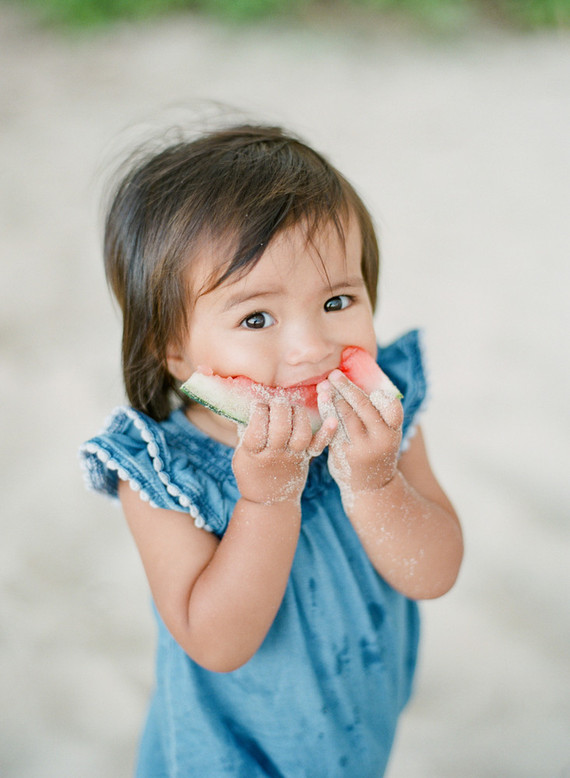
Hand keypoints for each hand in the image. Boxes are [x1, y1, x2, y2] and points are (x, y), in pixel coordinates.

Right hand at [232, 398, 336, 505]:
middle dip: (279, 407)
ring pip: (301, 433)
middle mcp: (274, 455)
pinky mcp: (306, 458)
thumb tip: (249, 402)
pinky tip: (332, 419)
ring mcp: (292, 457)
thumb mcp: (241, 454)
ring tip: (292, 407)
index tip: (258, 404)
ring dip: (298, 414)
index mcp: (253, 453)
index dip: (258, 410)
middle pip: (281, 428)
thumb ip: (245, 431)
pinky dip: (327, 433)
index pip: (257, 427)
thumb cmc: (251, 472)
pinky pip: (318, 445)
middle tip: (276, 401)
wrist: (270, 501)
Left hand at [317, 369, 403, 502]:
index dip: (379, 394)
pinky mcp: (344, 453)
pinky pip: (333, 427)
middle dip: (347, 388)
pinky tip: (322, 401)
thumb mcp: (386, 436)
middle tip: (334, 374)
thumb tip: (360, 382)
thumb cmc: (378, 452)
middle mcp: (381, 439)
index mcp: (394, 431)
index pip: (392, 406)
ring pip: (346, 415)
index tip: (366, 383)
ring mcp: (361, 447)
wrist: (372, 488)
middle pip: (363, 406)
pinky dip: (327, 411)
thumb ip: (377, 415)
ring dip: (333, 397)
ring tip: (325, 385)